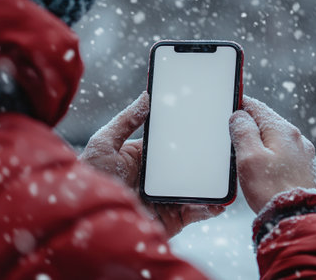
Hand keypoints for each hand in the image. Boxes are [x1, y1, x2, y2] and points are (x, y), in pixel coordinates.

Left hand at [80, 91, 224, 237]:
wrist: (87, 218)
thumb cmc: (88, 178)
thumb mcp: (104, 143)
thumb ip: (126, 121)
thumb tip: (146, 96)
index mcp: (147, 158)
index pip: (175, 144)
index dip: (192, 136)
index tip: (210, 123)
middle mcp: (160, 178)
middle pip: (191, 166)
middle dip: (209, 160)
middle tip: (228, 150)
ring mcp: (168, 198)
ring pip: (198, 188)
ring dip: (213, 184)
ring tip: (228, 177)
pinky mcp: (173, 219)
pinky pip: (196, 212)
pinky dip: (210, 207)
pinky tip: (218, 201)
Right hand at [229, 95, 315, 212]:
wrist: (297, 218)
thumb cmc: (270, 189)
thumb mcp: (249, 157)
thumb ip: (242, 131)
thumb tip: (239, 115)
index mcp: (282, 130)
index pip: (256, 107)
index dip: (239, 105)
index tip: (227, 107)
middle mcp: (296, 138)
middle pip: (266, 122)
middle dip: (248, 127)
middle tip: (231, 136)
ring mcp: (302, 154)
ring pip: (274, 139)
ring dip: (259, 143)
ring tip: (244, 155)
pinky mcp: (303, 169)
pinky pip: (281, 154)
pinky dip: (269, 156)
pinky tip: (262, 169)